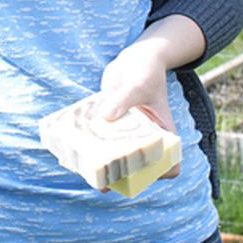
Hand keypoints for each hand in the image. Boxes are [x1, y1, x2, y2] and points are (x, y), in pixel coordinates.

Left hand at [97, 40, 180, 179]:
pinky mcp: (111, 123)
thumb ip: (123, 100)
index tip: (139, 174)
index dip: (159, 175)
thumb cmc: (145, 71)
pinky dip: (89, 144)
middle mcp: (147, 137)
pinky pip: (101, 138)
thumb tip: (106, 117)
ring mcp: (128, 132)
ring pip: (116, 154)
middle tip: (102, 183)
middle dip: (121, 175)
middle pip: (138, 165)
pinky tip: (72, 148)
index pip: (170, 164)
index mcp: (164, 133)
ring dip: (101, 162)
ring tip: (83, 170)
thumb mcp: (137, 84)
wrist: (135, 59)